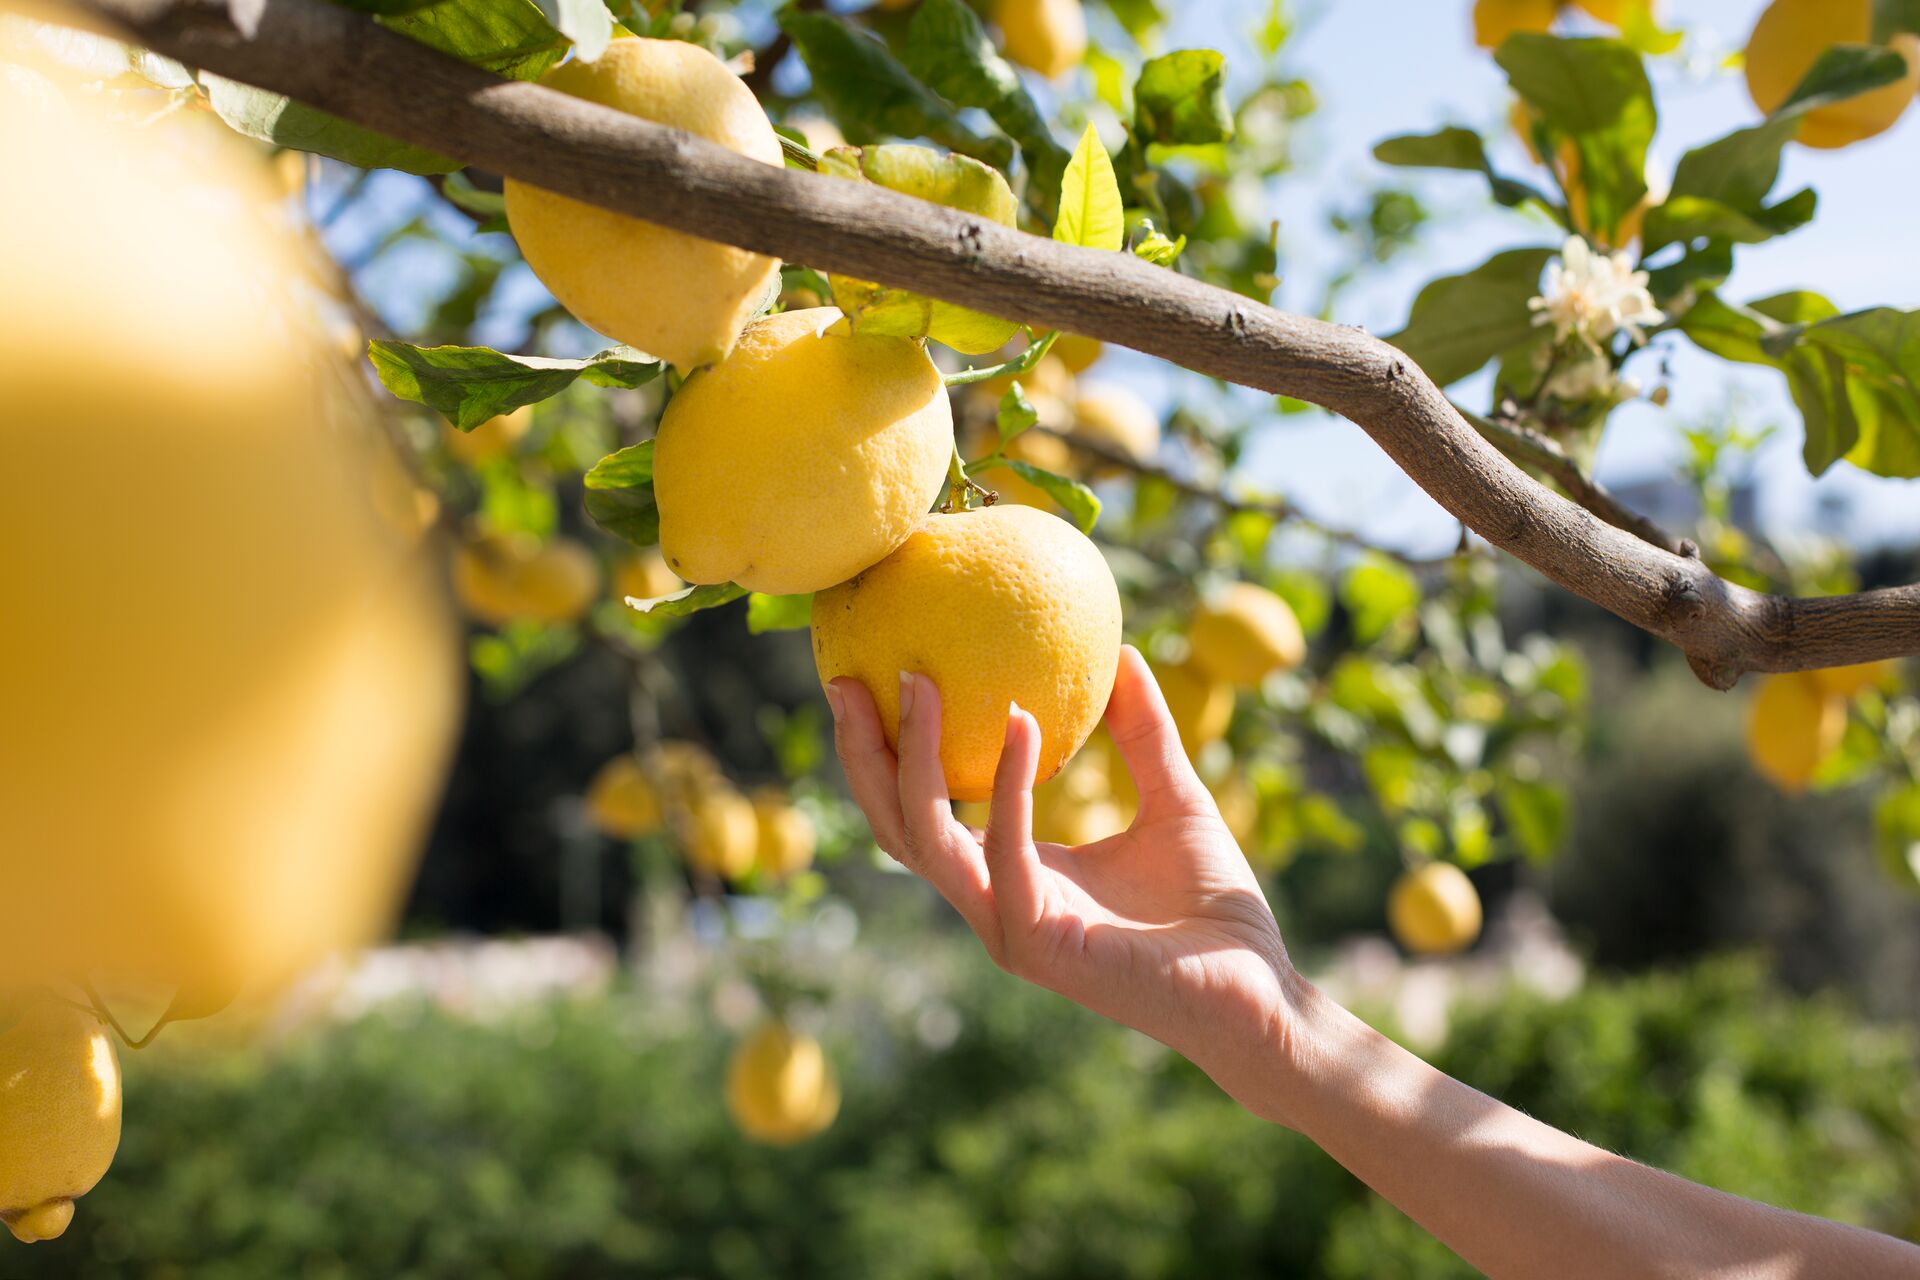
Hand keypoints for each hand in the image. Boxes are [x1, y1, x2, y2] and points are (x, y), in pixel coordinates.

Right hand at [825, 645, 1304, 1113]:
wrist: (1259, 994)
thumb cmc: (1216, 911)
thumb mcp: (1177, 798)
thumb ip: (1143, 733)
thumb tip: (1124, 650)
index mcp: (1012, 873)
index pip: (923, 811)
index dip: (887, 749)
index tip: (874, 671)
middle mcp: (996, 903)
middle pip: (896, 826)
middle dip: (862, 752)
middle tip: (847, 676)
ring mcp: (1009, 928)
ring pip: (927, 839)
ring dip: (914, 756)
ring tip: (919, 679)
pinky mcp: (1038, 944)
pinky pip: (1005, 852)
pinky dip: (1007, 786)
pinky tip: (1022, 722)